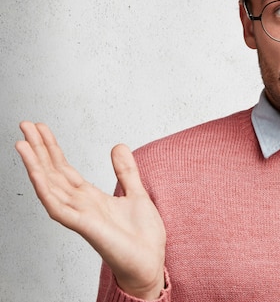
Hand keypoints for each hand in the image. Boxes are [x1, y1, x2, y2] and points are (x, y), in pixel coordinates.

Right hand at [15, 122, 165, 299]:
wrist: (150, 263)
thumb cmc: (142, 237)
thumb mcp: (136, 194)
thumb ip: (125, 172)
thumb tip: (118, 146)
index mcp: (90, 197)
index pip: (64, 168)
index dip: (52, 148)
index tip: (40, 128)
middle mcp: (80, 205)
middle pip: (53, 172)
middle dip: (39, 149)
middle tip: (24, 124)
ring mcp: (80, 216)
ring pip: (50, 187)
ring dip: (35, 165)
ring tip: (22, 143)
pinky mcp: (85, 227)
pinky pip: (59, 208)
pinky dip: (47, 191)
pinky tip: (36, 175)